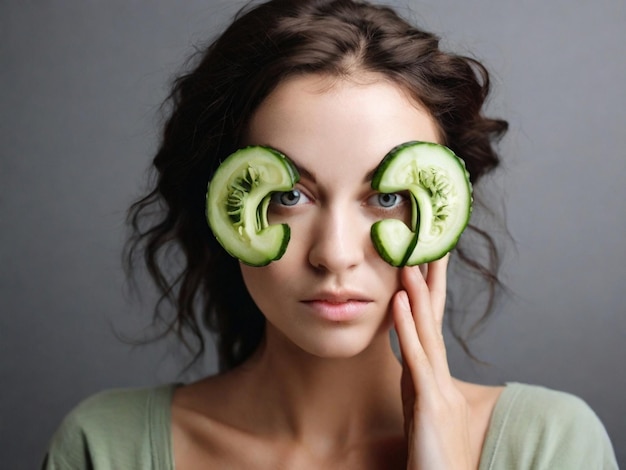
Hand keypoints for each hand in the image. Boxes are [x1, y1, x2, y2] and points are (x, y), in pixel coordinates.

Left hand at [393, 255, 471, 468]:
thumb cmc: (433, 458)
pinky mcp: (431, 406)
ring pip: (426, 332)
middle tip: (430, 245)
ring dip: (417, 295)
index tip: (425, 264)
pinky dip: (407, 328)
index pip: (431, 328)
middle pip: (434, 321)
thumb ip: (418, 389)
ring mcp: (438, 391)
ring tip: (410, 262)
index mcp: (435, 380)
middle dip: (432, 283)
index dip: (428, 295)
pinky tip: (398, 302)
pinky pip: (416, 359)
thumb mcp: (423, 417)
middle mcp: (440, 379)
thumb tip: (410, 365)